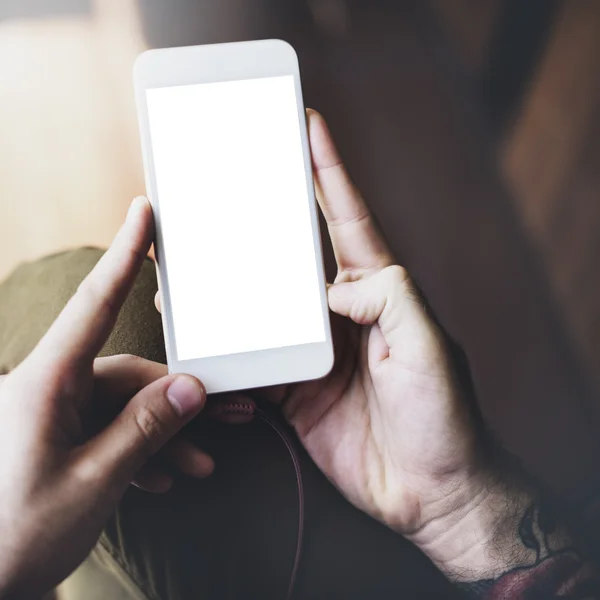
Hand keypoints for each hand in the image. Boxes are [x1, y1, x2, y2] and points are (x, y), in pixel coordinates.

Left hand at [0, 198, 209, 597]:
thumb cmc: (13, 538)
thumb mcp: (93, 484)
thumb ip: (145, 430)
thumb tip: (191, 387)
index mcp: (44, 384)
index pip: (94, 303)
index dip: (123, 254)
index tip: (143, 212)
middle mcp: (48, 389)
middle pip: (129, 373)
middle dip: (180, 398)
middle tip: (231, 416)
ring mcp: (53, 414)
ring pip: (125, 406)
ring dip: (165, 434)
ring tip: (201, 465)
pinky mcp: (58, 438)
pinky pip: (108, 430)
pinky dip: (140, 451)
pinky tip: (164, 479)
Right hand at [154, 112, 488, 552]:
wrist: (429, 491)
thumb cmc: (442, 417)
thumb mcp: (429, 347)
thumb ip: (389, 299)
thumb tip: (334, 287)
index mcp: (378, 291)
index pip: (347, 219)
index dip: (328, 171)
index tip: (308, 126)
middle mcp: (340, 313)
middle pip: (292, 255)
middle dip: (263, 218)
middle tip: (227, 183)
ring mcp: (313, 350)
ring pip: (263, 305)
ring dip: (234, 283)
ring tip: (196, 253)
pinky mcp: (293, 388)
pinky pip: (253, 357)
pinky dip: (227, 344)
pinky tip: (200, 328)